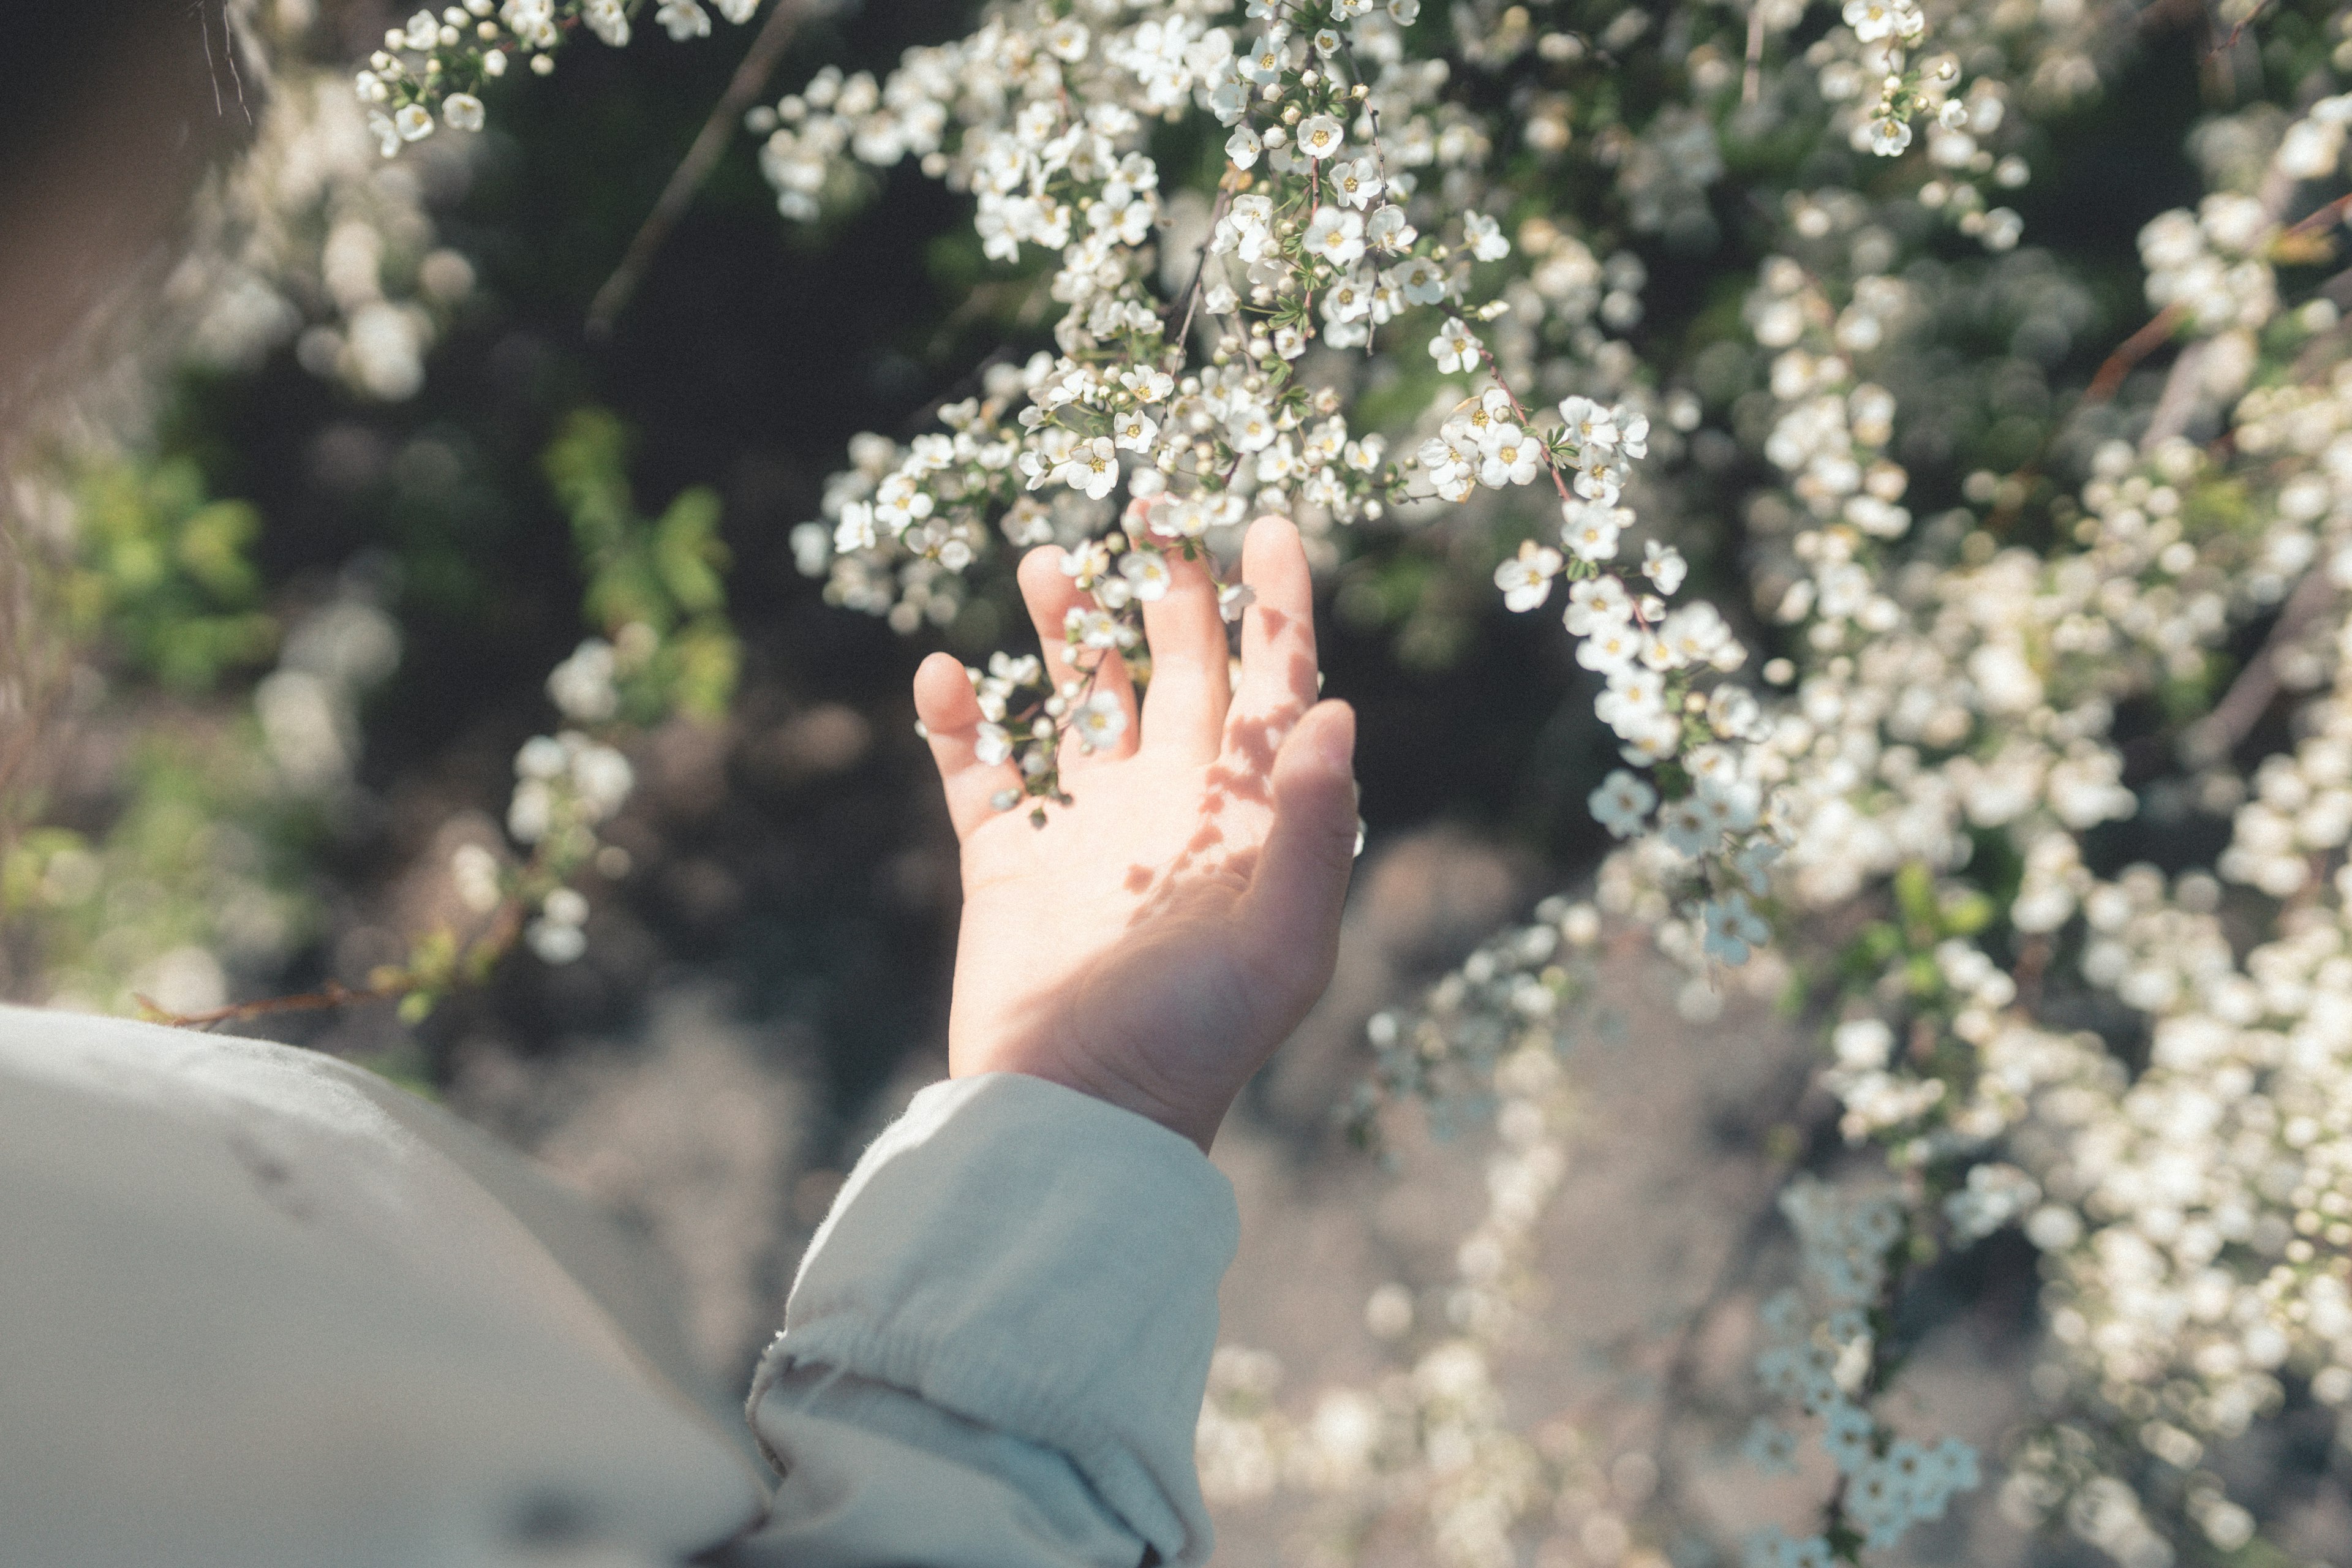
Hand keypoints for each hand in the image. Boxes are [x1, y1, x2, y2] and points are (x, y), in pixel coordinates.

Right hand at [912, 517, 1358, 1151]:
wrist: (1077, 1119)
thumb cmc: (1193, 1045)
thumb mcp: (1279, 946)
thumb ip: (1308, 828)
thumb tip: (1337, 710)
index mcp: (1239, 819)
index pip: (1270, 688)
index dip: (1276, 608)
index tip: (1271, 525)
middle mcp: (1166, 808)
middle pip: (1171, 669)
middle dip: (1164, 589)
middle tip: (1146, 508)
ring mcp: (1084, 829)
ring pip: (1075, 699)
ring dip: (1065, 633)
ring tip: (1049, 563)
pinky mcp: (1005, 860)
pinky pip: (977, 769)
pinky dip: (957, 719)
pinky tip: (942, 672)